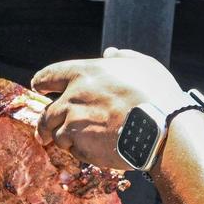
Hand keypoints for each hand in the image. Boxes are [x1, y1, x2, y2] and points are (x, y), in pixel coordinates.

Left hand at [31, 48, 186, 168]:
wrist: (164, 129)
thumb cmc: (158, 95)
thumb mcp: (144, 66)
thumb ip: (124, 58)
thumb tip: (110, 52)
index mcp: (84, 73)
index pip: (49, 76)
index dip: (42, 83)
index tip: (39, 87)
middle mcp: (72, 97)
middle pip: (48, 112)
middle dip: (45, 122)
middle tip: (44, 131)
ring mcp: (74, 123)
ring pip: (57, 134)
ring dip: (63, 138)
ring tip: (73, 143)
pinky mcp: (81, 147)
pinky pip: (72, 150)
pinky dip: (78, 151)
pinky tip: (92, 150)